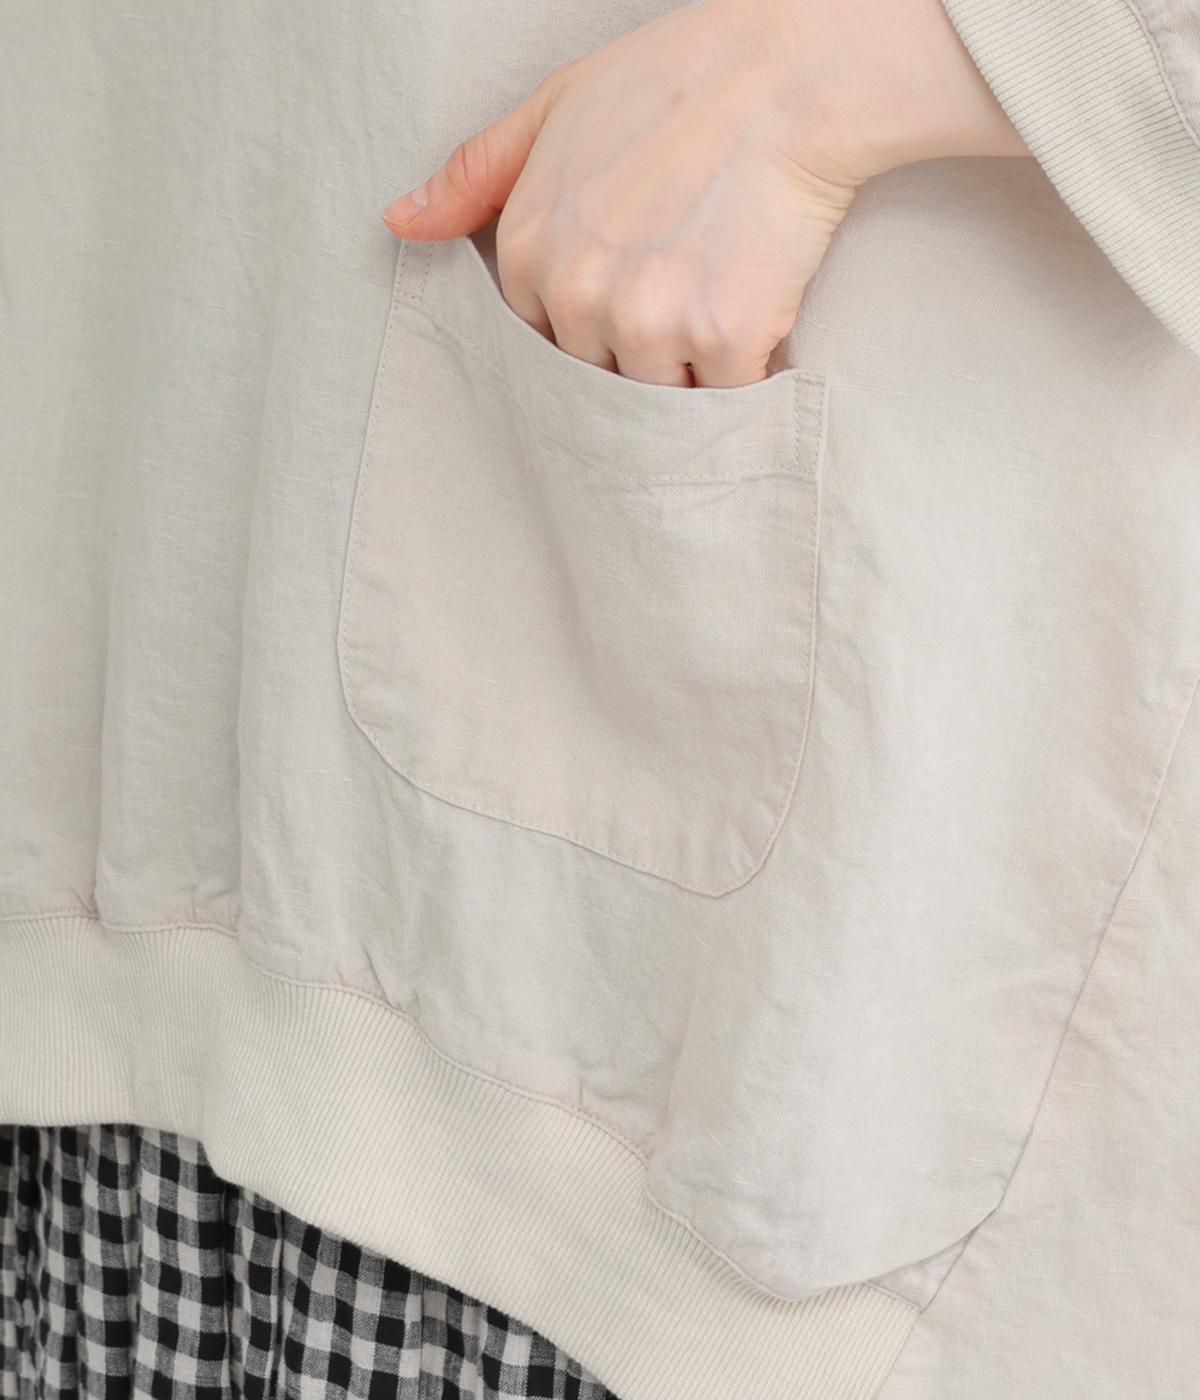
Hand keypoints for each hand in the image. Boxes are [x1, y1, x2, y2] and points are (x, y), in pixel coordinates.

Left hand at [383, 0, 1026, 386]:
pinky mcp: (723, 339)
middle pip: (599, 378)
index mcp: (528, 255)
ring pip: (658, 397)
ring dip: (691, 371)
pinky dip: (745, 375)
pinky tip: (757, 317)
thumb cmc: (674, 82)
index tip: (632, 292)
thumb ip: (475, 176)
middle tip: (685, 293)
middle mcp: (578, 298)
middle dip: (639, 354)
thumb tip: (401, 223)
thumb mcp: (551, 109)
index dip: (594, 325)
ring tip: (722, 299)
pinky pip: (724, 398)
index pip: (546, 342)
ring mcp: (650, 323)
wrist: (786, 76)